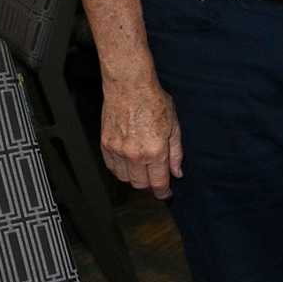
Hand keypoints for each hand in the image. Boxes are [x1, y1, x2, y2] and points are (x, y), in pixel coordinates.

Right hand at [100, 78, 183, 198]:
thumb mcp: (174, 127)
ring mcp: (117, 151)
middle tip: (157, 182)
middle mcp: (135, 155)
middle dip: (150, 187)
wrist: (129, 87)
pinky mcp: (105, 146)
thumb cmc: (154, 101)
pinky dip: (121, 170)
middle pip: (140, 185)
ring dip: (135, 179)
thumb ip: (176, 153)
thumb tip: (177, 172)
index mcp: (155, 151)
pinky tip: (130, 164)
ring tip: (144, 171)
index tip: (166, 194)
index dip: (163, 193)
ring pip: (125, 178)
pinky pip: (112, 167)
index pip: (158, 183)